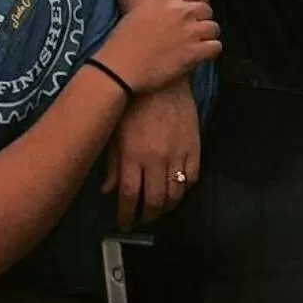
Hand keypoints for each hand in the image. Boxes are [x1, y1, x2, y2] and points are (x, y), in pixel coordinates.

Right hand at [96, 0, 222, 93]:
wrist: (120, 67)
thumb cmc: (123, 42)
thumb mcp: (139, 12)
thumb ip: (158, 5)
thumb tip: (169, 5)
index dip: (193, 3)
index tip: (189, 14)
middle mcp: (181, 10)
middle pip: (205, 9)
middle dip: (201, 20)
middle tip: (193, 33)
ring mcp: (189, 31)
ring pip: (213, 28)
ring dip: (208, 36)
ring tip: (200, 45)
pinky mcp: (194, 52)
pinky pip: (216, 47)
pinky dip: (211, 51)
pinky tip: (203, 56)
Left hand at [101, 79, 201, 229]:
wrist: (165, 78)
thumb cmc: (135, 103)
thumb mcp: (117, 132)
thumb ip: (113, 163)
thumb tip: (108, 190)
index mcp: (134, 155)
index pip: (130, 197)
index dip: (127, 215)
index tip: (124, 223)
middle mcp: (157, 159)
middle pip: (154, 202)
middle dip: (147, 217)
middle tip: (142, 219)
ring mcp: (178, 154)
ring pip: (175, 195)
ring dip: (166, 207)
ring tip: (159, 208)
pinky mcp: (194, 147)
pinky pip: (191, 178)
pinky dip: (184, 190)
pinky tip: (176, 190)